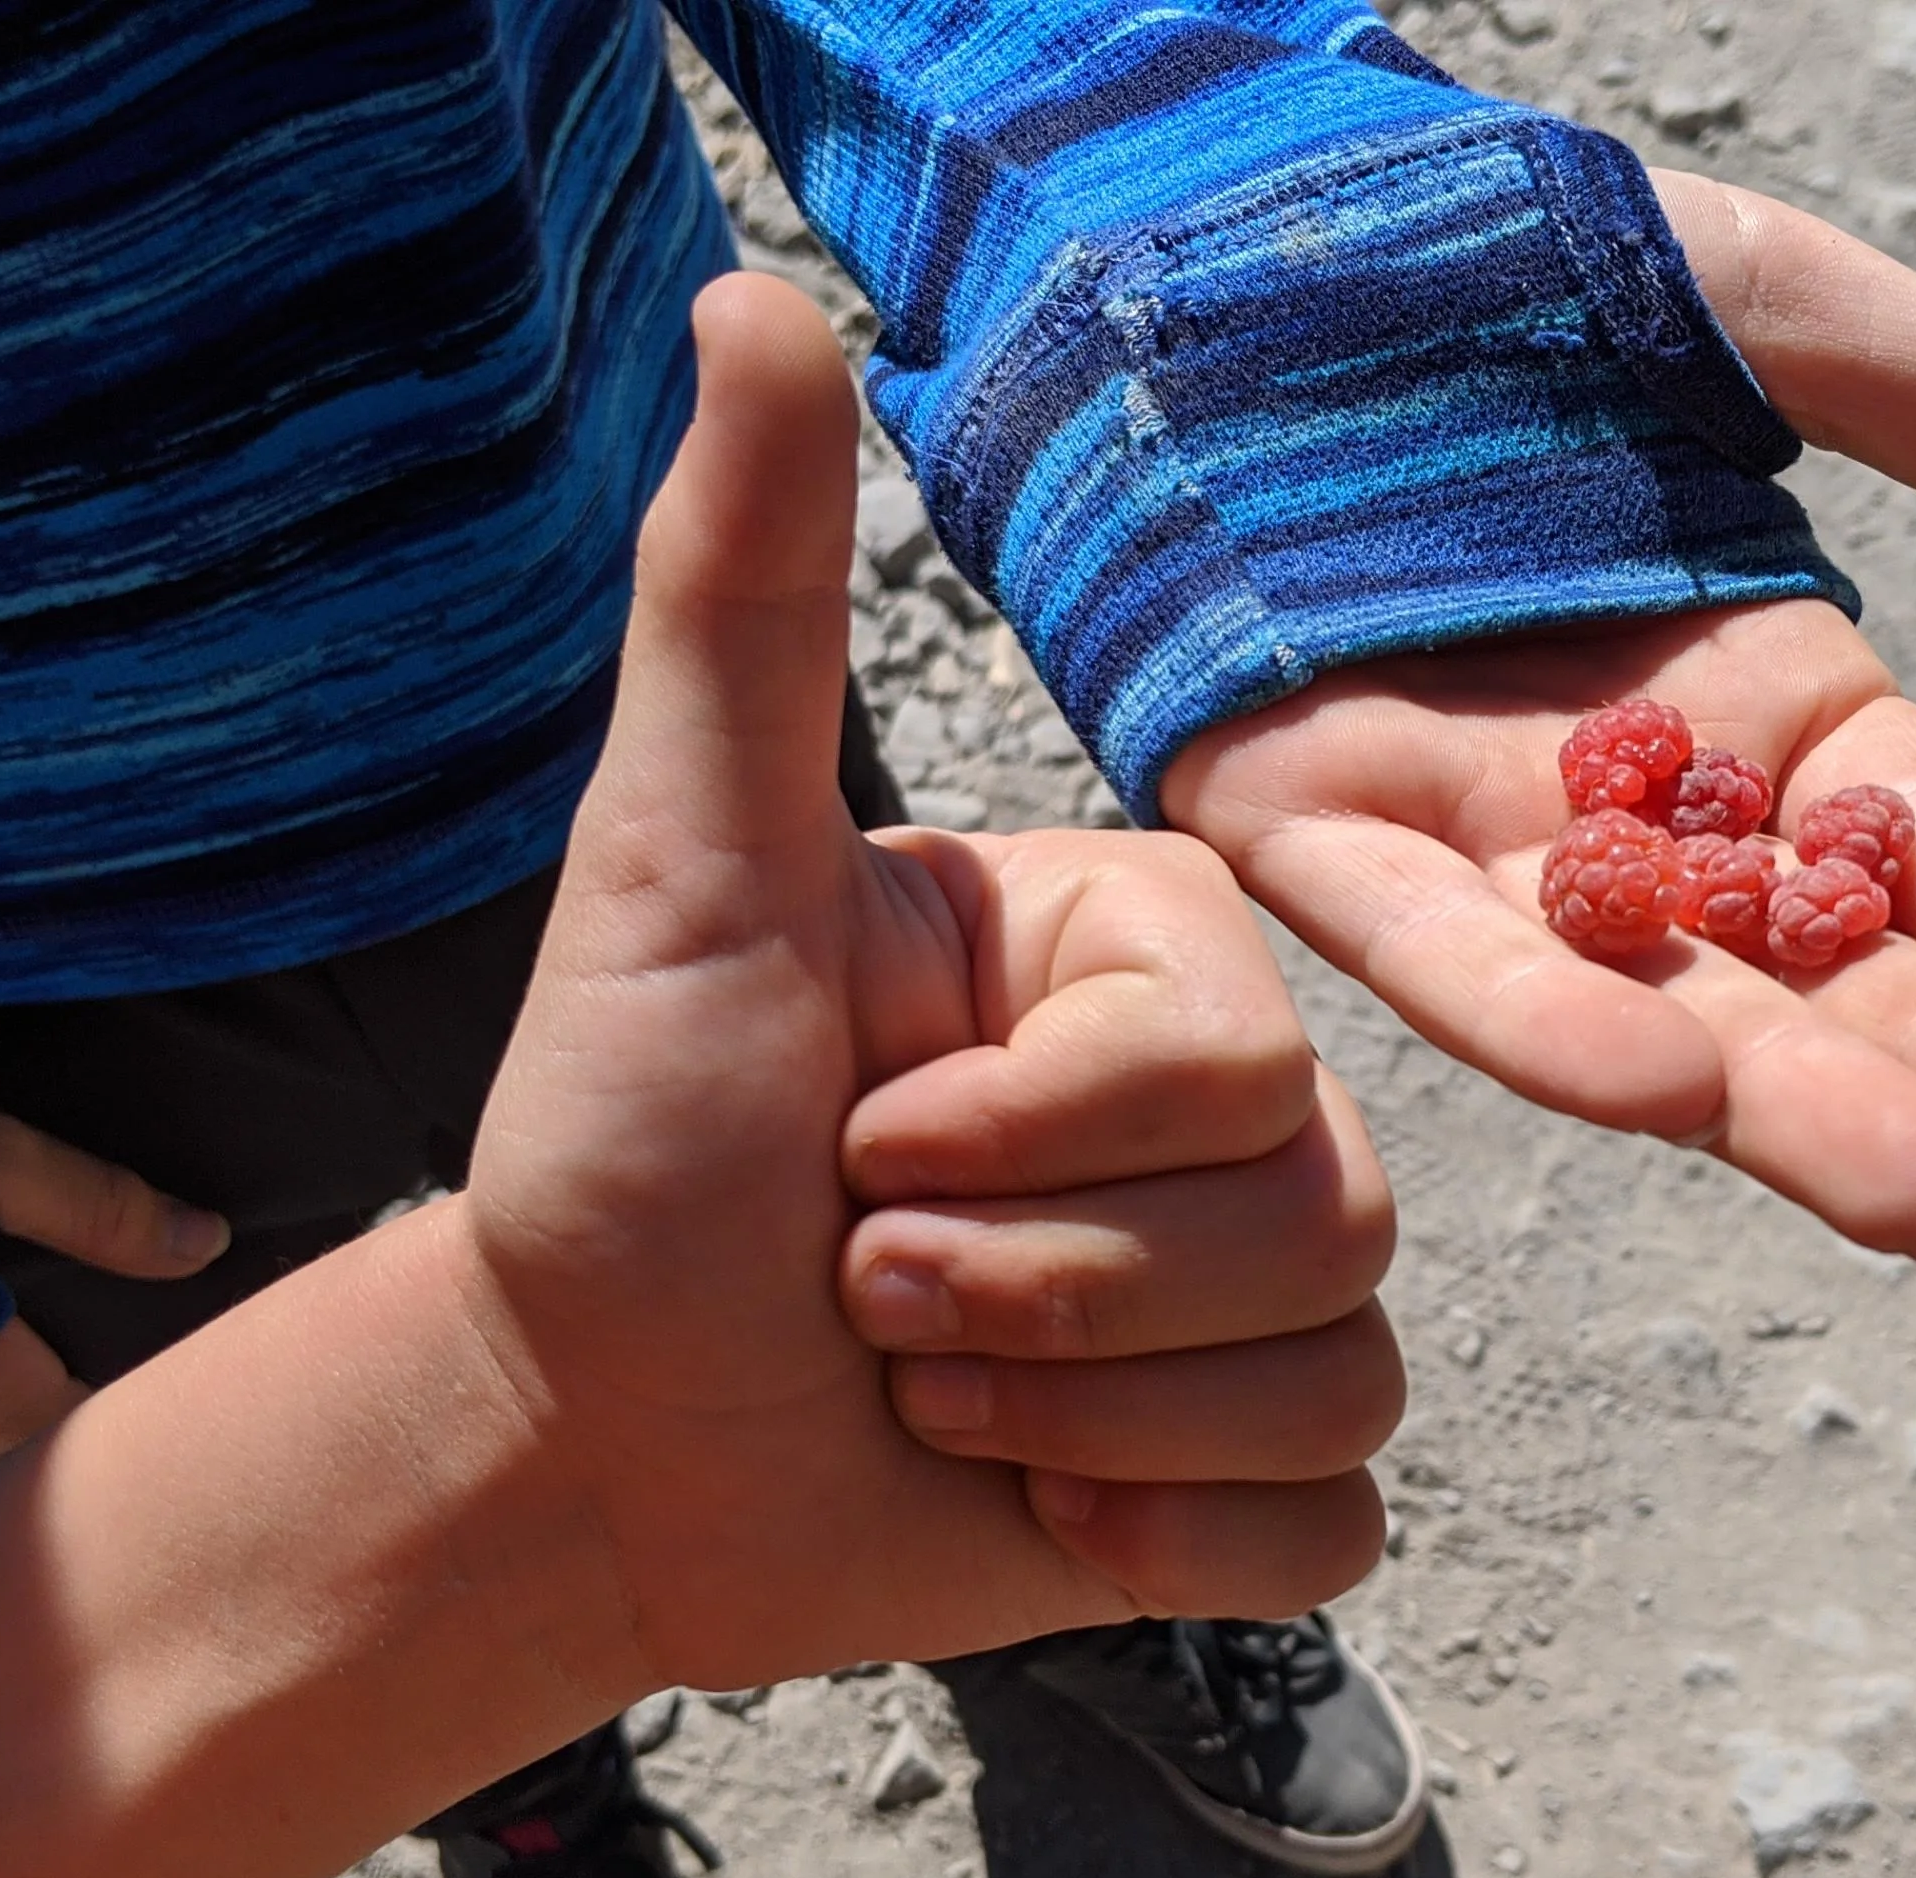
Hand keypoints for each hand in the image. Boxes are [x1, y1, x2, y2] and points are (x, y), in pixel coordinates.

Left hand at [452, 273, 1391, 1690]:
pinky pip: (1333, 1531)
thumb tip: (760, 296)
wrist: (582, 1427)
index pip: (1236, 1068)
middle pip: (1316, 1226)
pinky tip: (1023, 1505)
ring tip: (919, 1383)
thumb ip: (744, 600)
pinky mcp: (1253, 1475)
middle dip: (1030, 1295)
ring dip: (1070, 1423)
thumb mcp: (676, 870)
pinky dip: (1157, 1543)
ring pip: (1331, 1380)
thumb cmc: (616, 1143)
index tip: (847, 1148)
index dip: (1024, 1147)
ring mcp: (1262, 1298)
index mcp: (1156, 955)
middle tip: (864, 1287)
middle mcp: (1246, 1108)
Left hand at [1160, 169, 1915, 1263]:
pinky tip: (1668, 1095)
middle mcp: (1628, 797)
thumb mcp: (1764, 306)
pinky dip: (1540, 1019)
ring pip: (1650, 995)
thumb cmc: (1484, 251)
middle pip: (1818, 965)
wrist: (1201, 212)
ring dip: (1786, 1104)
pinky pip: (1428, 942)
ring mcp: (1466, 824)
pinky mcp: (1297, 817)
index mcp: (1755, 692)